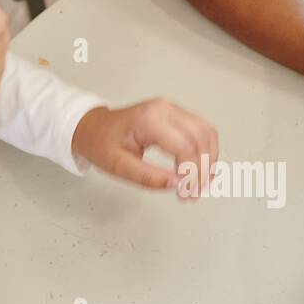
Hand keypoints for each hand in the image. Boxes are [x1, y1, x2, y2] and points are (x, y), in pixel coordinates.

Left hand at [73, 98, 218, 194]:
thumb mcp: (118, 166)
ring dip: (209, 161)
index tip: (185, 194)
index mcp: (150, 119)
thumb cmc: (101, 142)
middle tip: (193, 194)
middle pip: (201, 139)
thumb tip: (176, 185)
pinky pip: (202, 131)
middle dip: (202, 171)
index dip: (191, 175)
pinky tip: (201, 170)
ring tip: (200, 185)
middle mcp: (165, 109)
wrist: (94, 127)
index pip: (185, 147)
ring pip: (207, 133)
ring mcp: (173, 109)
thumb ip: (148, 177)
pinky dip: (206, 152)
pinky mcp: (177, 115)